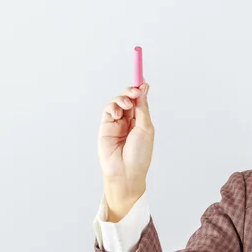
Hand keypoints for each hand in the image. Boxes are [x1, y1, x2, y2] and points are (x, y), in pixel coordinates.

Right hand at [98, 83, 153, 216]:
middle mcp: (129, 121)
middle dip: (131, 92)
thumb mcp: (145, 128)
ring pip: (118, 102)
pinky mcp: (105, 126)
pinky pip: (108, 109)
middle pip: (129, 98)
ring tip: (127, 105)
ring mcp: (117, 124)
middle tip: (134, 91)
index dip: (140, 90)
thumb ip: (142, 108)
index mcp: (141, 122)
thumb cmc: (139, 154)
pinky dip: (113, 107)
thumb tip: (144, 88)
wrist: (125, 171)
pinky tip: (118, 115)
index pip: (140, 101)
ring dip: (122, 98)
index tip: (142, 80)